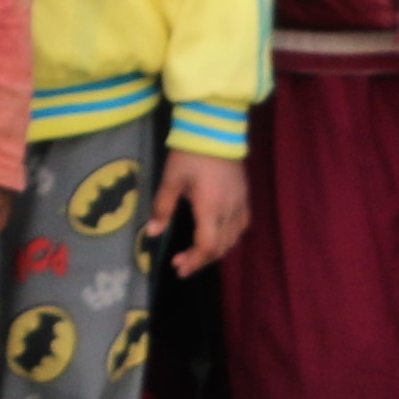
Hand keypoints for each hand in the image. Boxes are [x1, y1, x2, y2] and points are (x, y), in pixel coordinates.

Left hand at [150, 147, 249, 277]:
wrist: (216, 130)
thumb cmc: (190, 154)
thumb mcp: (171, 180)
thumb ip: (163, 208)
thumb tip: (153, 232)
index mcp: (211, 208)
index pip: (206, 246)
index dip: (193, 261)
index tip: (178, 268)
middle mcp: (230, 211)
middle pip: (221, 247)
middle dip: (201, 260)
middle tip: (182, 264)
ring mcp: (241, 205)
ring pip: (233, 240)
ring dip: (215, 251)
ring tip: (196, 254)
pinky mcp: (246, 198)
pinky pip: (240, 227)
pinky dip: (228, 239)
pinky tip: (216, 237)